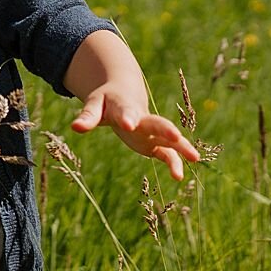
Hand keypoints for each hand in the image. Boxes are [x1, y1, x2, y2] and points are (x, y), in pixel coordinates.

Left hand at [70, 85, 201, 180]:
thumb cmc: (106, 102)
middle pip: (155, 122)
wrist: (123, 94)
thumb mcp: (95, 106)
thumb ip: (87, 117)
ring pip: (169, 138)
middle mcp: (142, 119)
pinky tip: (179, 176)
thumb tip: (75, 127)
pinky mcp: (153, 144)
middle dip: (165, 129)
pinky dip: (173, 162)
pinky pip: (166, 153)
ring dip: (181, 147)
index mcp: (124, 107)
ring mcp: (151, 132)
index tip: (128, 124)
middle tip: (175, 135)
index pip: (125, 112)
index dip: (127, 117)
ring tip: (195, 157)